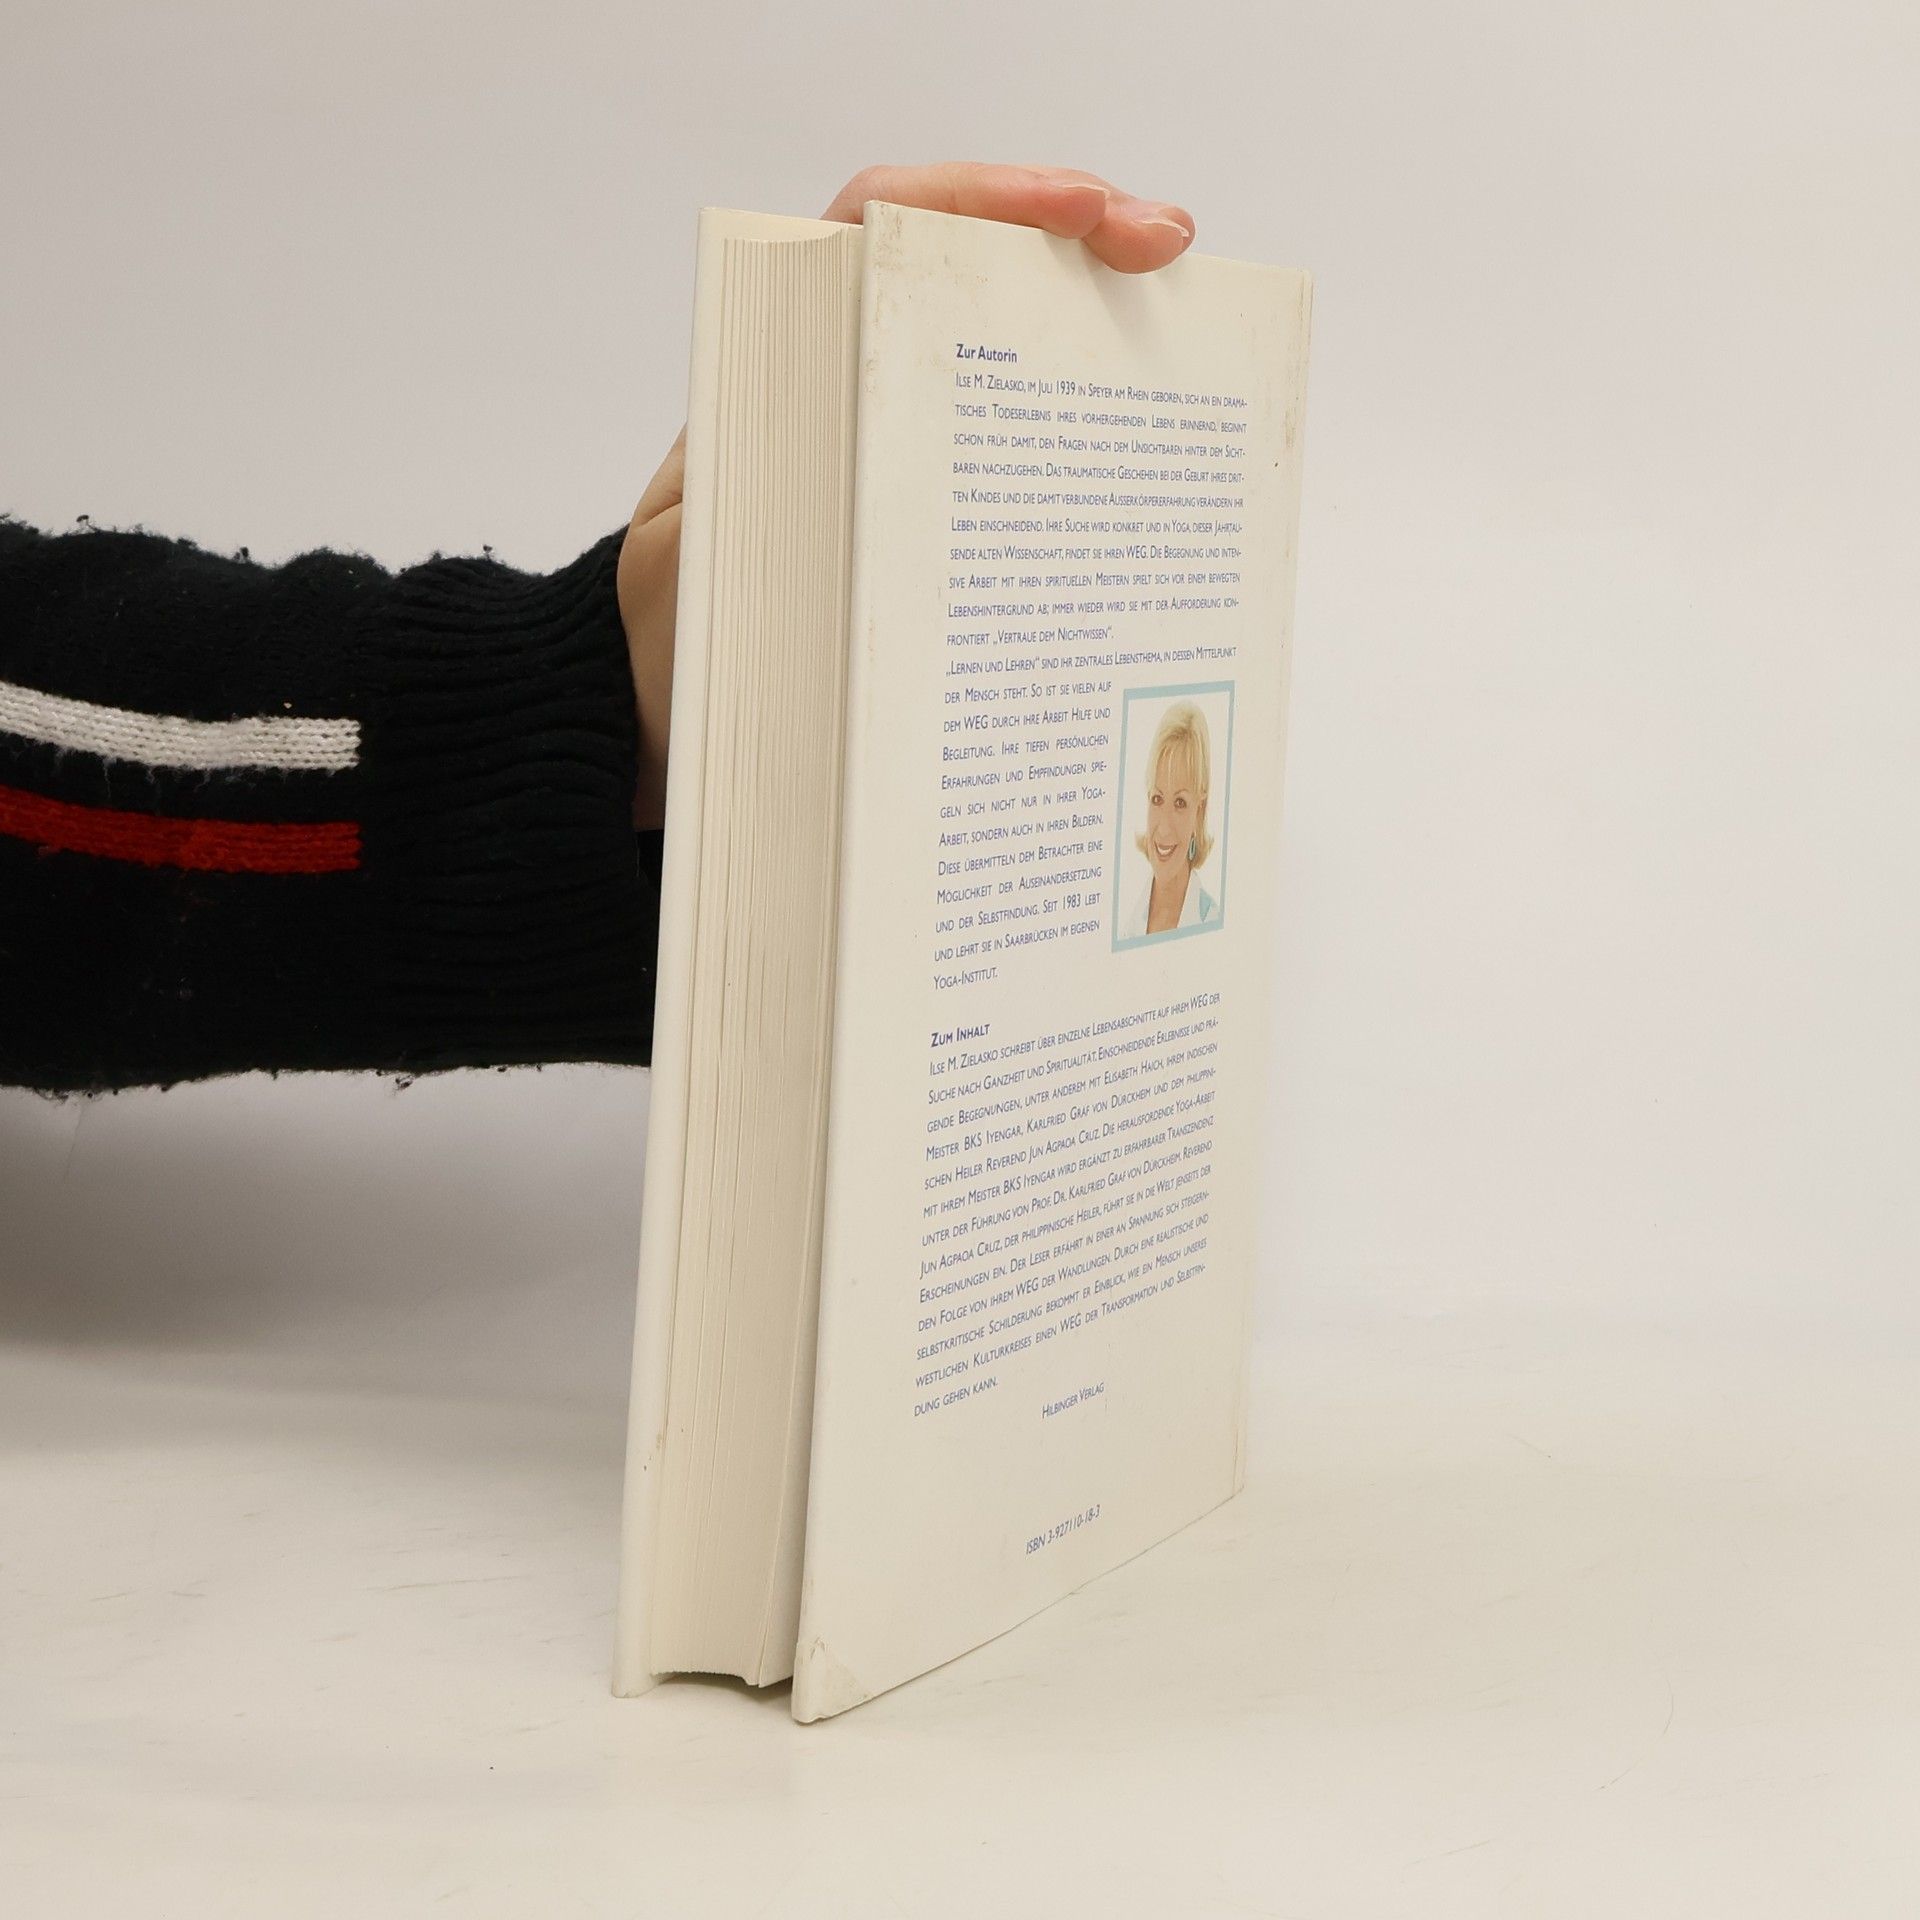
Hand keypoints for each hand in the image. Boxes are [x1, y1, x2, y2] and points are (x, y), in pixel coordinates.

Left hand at [618, 164, 1197, 827]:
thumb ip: (759, 508)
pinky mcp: (922, 499)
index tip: (1079, 212)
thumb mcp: (700, 559)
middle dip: (1075, 240)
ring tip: (1185, 328)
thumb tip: (854, 497)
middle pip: (967, 265)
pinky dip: (1075, 433)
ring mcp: (890, 436)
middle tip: (1164, 247)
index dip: (981, 201)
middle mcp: (843, 380)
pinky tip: (1140, 457)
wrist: (659, 698)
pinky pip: (1006, 445)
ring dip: (1092, 328)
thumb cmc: (672, 630)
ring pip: (1002, 346)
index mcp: (779, 365)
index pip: (876, 226)